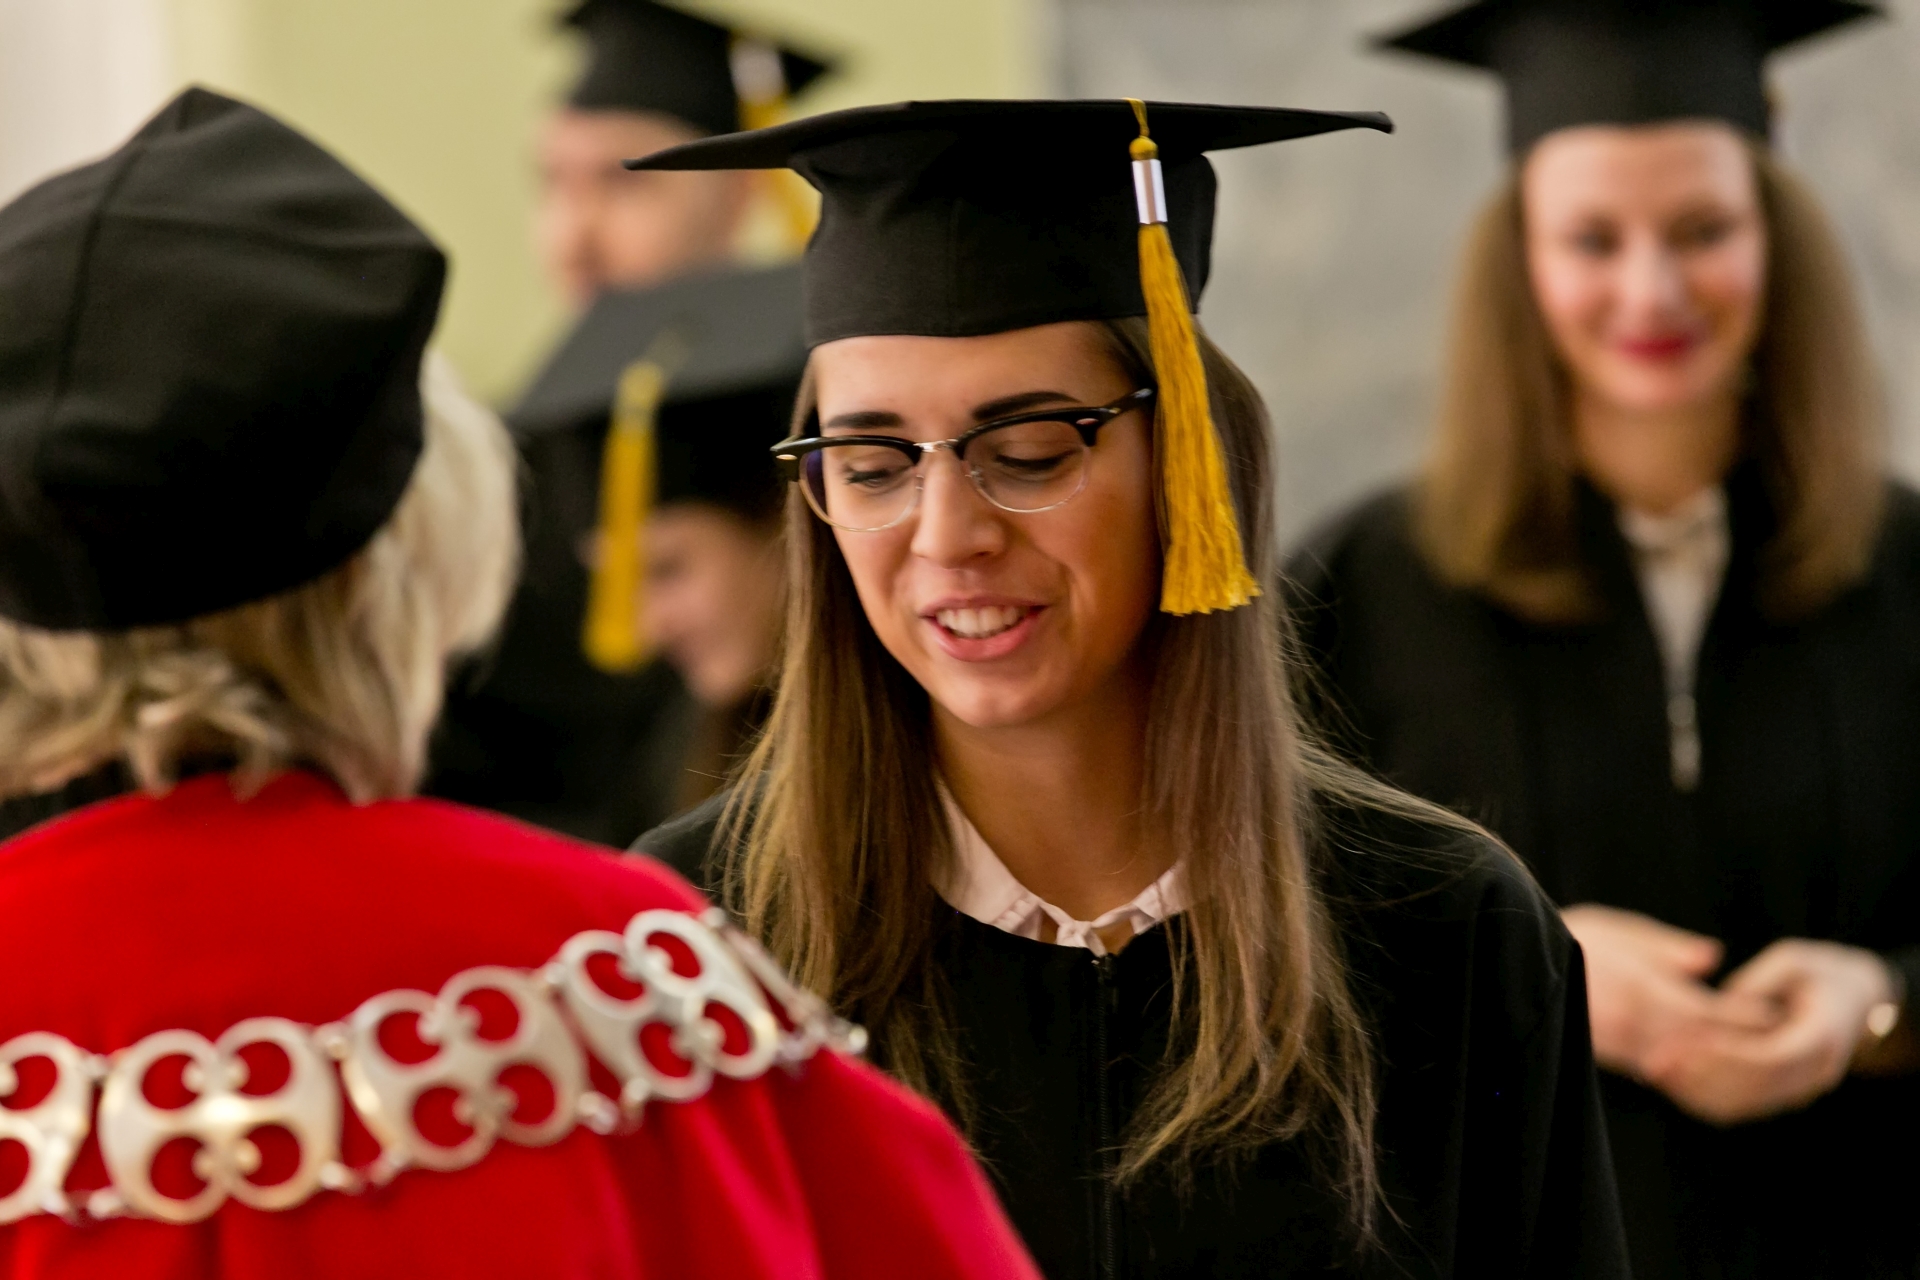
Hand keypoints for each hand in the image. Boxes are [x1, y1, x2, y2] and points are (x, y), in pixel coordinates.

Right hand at [1562, 904, 1773, 1079]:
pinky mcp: (1604, 1057)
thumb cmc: (1564, 937)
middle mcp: (1631, 1019)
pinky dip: (1683, 1074)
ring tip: (1750, 1062)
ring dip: (1714, 1063)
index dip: (1741, 1015)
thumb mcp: (1614, 928)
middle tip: (1776, 1042)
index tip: (1772, 1013)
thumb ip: (1663, 947)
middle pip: (1699, 1043)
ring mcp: (1616, 1043)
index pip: (1705, 1009)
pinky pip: (1653, 1071)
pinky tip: (1699, 1070)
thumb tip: (1711, 958)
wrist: (1510, 964)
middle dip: (1737, 1043)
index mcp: (1640, 984)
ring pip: (1679, 1063)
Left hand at [1643, 939, 1898, 1125]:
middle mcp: (1815, 1070)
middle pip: (1754, 1087)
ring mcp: (1802, 1087)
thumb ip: (1759, 981)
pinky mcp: (1784, 1093)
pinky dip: (1706, 1097)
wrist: (1859, 1002)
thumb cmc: (1822, 972)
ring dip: (1697, 1092)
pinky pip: (1744, 1105)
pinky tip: (1671, 1079)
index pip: (1772, 1057)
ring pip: (1746, 1104)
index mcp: (1822, 1035)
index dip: (1726, 1053)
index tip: (1686, 1042)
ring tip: (1654, 1070)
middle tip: (1655, 1061)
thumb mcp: (1794, 961)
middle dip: (1702, 1076)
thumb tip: (1721, 1004)